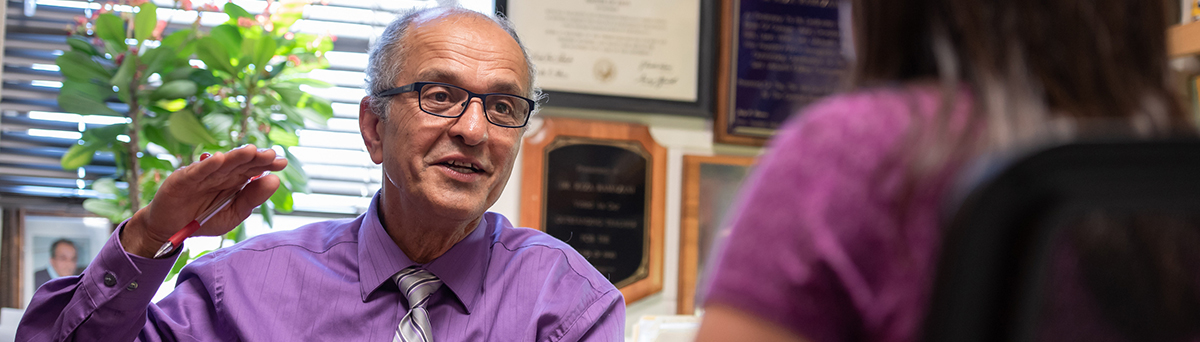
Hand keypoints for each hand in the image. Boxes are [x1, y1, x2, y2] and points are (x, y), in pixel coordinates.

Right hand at [121, 145, 287, 257]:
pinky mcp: (183, 179)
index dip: (267, 164)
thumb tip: (274, 181)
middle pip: (240, 163)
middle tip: (271, 155)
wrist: (170, 230)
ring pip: (221, 164)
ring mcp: (202, 175)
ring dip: (235, 156)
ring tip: (251, 151)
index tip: (282, 163)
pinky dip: (207, 166)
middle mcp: (220, 174)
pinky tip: (219, 159)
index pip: (253, 169)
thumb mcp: (232, 214)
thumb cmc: (203, 220)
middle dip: (255, 158)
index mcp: (234, 181)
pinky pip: (197, 171)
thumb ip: (252, 199)